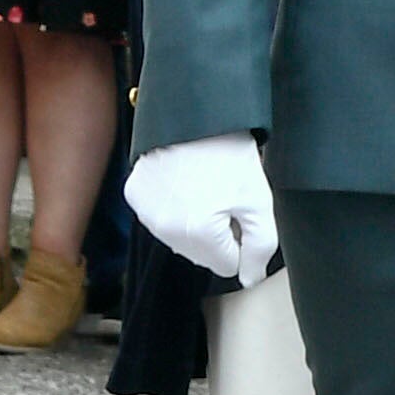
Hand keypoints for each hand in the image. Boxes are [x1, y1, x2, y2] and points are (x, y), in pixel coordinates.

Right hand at [126, 133, 282, 285]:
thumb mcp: (260, 201)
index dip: (241, 241)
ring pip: (180, 240)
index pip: (227, 266)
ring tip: (206, 189)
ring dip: (196, 225)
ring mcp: (145, 215)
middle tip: (226, 198)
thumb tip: (250, 278)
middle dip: (219, 236)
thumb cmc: (231, 156)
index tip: (242, 213)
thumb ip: (261, 246)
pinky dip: (173, 208)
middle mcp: (165, 232)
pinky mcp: (134, 198)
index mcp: (199, 235)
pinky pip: (160, 219)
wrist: (194, 117)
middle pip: (203, 256)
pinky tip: (185, 183)